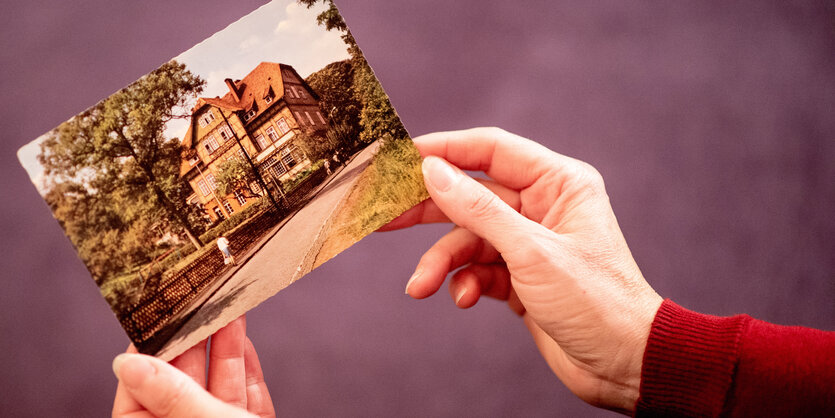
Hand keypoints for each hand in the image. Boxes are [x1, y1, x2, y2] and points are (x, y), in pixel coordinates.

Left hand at [112, 315, 274, 416]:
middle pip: (182, 383)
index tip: (156, 320)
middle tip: (197, 305)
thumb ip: (172, 393)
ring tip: (226, 310)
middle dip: (193, 342)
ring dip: (224, 346)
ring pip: (217, 384)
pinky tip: (242, 338)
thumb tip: (127, 363)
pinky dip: (245, 366)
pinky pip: (245, 393)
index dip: (147, 356)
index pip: (137, 395)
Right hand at [383, 127, 662, 413]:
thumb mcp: (531, 252)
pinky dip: (465, 283)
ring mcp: (529, 241)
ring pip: (468, 238)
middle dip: (427, 210)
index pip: (490, 150)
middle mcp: (542, 205)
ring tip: (421, 286)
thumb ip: (478, 210)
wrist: (625, 364)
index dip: (443, 150)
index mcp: (558, 182)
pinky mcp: (520, 275)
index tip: (400, 158)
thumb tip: (433, 172)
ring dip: (442, 262)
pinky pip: (478, 268)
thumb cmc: (598, 302)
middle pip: (470, 194)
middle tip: (383, 217)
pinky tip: (466, 299)